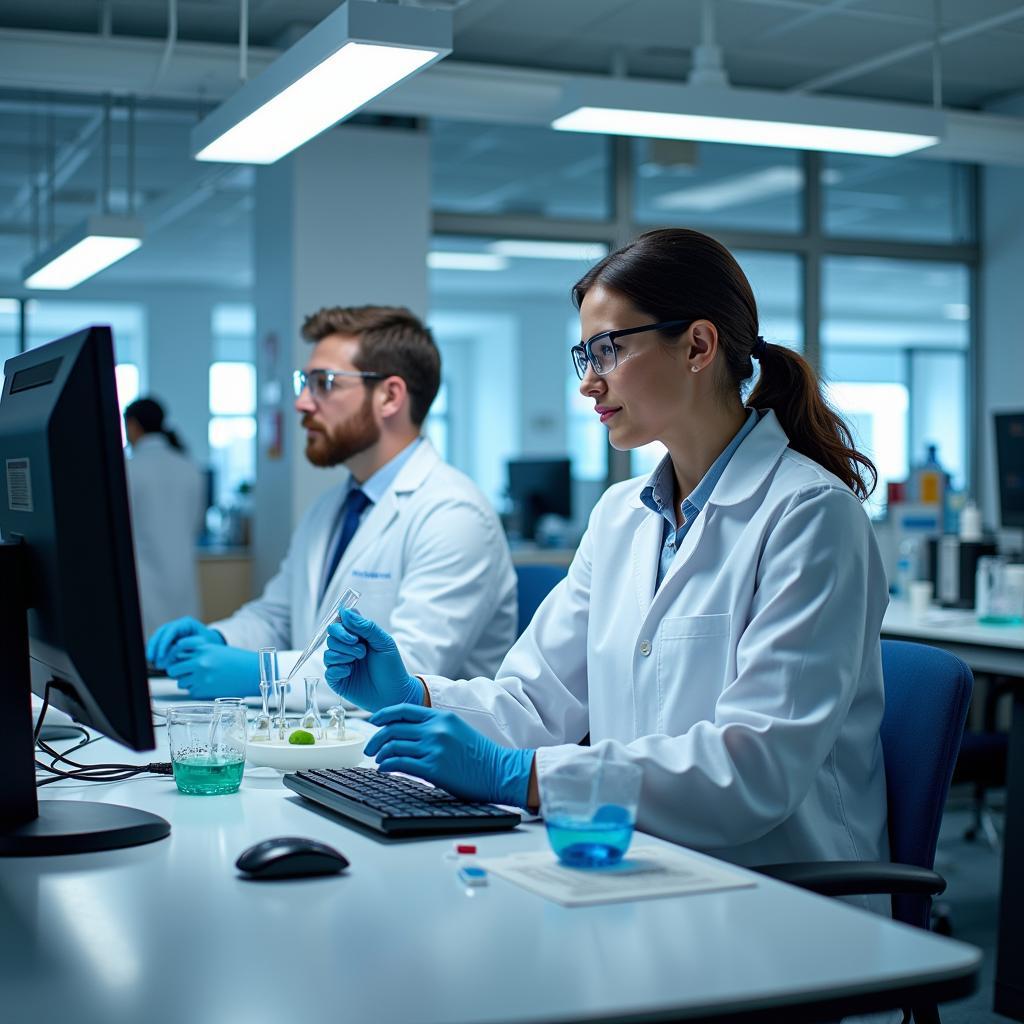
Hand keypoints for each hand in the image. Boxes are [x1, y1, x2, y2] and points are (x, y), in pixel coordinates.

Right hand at [147, 617, 223, 668]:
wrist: (213, 643)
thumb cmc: (209, 644)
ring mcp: (172, 631)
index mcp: (186, 623)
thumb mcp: (202, 646)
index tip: (161, 655)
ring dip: (153, 649)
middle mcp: (177, 625)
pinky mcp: (170, 638)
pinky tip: (154, 660)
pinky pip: (160, 643)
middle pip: (161, 632)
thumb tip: (173, 657)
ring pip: (158, 637)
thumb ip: (187, 651)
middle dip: (155, 646)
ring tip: (152, 661)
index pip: (171, 630)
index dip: (164, 643)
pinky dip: (156, 651)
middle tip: (152, 659)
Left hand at [164, 639, 258, 698]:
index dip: (176, 656)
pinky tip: (209, 685)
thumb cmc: (238, 661)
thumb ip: (199, 653)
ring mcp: (201, 678)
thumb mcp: (217, 650)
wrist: (253, 673)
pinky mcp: (204, 691)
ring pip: (180, 683)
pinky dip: (197, 690)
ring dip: (188, 682)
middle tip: (186, 673)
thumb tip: (182, 661)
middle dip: (178, 672)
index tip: (179, 659)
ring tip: (202, 679)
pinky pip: (191, 692)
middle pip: (173, 670)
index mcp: (203, 649)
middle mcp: (199, 663)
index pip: (176, 650)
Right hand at [323, 609, 424, 712]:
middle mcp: (347, 649)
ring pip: (328, 652)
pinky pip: (328, 670)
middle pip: (331, 636)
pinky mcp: (338, 680)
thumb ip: (365, 626)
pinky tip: (349, 671)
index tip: (353, 634)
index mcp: (358, 637)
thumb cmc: (392, 668)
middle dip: (344, 641)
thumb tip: (345, 611)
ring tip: (358, 660)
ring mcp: (341, 664)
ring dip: (343, 655)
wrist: (395, 694)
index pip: (340, 623)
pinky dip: (338, 669)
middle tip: (361, 650)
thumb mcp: (384, 642)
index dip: (342, 625)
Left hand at [365, 704, 533, 807]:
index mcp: (441, 717)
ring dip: (381, 754)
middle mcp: (436, 729)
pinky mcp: (433, 769)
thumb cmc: (479, 754)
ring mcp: (434, 748)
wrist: (498, 771)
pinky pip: (399, 764)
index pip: (403, 710)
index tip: (373, 721)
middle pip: (393, 728)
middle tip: (370, 747)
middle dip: (376, 738)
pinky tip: (385, 770)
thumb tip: (406, 732)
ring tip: (379, 761)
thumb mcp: (457, 729)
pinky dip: (386, 766)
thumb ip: (434, 727)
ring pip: (393, 746)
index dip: (383, 714)